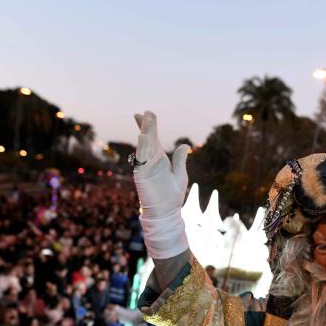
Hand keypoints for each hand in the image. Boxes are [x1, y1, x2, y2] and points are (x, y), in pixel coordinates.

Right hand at [132, 111, 189, 258]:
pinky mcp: (142, 175)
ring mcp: (145, 167)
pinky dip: (142, 149)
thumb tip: (184, 145)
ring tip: (146, 120)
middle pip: (147, 139)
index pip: (152, 138)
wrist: (165, 213)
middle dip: (146, 126)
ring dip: (145, 133)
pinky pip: (141, 160)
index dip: (149, 126)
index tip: (146, 113)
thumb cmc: (172, 195)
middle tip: (144, 113)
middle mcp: (150, 160)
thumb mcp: (179, 174)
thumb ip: (179, 159)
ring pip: (144, 147)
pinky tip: (144, 137)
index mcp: (159, 158)